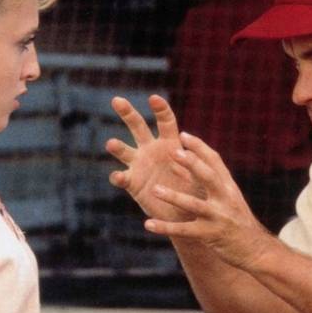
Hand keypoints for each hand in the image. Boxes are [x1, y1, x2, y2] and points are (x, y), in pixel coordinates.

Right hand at [105, 95, 194, 221]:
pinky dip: (118, 177)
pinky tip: (118, 177)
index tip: (153, 98)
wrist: (185, 214)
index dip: (160, 109)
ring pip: (123, 150)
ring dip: (117, 147)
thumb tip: (189, 144)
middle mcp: (151, 149)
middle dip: (127, 113)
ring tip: (111, 143)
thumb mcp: (200, 173)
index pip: (165, 121)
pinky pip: (122, 178)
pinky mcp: (132, 183)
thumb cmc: (196, 191)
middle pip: (137, 126)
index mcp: (170, 143)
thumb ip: (195, 159)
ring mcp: (139, 165)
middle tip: (116, 100)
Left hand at [144, 131, 277, 269]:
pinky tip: (148, 224)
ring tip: (154, 189)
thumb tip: (185, 166)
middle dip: (192, 163)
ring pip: (194, 204)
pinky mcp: (210, 235)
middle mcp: (225, 198)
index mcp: (229, 187)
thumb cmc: (238, 222)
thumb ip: (210, 183)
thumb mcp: (229, 199)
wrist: (256, 250)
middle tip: (173, 151)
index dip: (199, 147)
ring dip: (173, 196)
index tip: (183, 134)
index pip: (215, 161)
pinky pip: (185, 230)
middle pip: (208, 176)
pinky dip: (166, 227)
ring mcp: (218, 217)